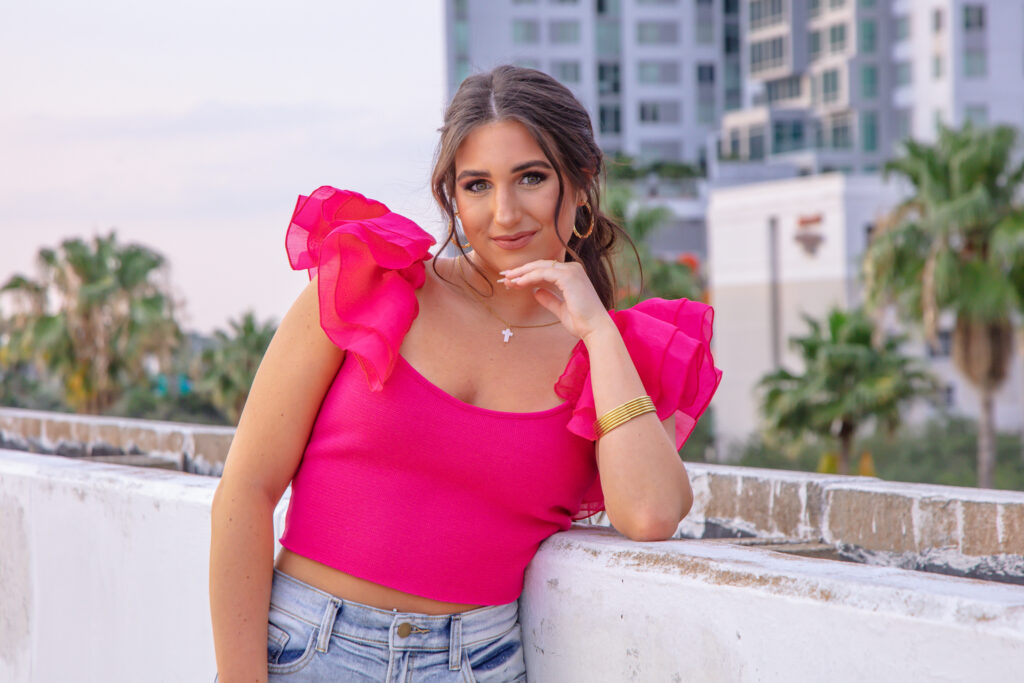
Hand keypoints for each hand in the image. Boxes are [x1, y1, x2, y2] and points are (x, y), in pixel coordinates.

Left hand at [498, 259, 614, 340]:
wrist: (595, 329)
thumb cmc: (581, 322)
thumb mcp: (561, 309)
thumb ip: (549, 299)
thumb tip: (536, 292)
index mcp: (572, 275)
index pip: (545, 269)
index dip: (527, 274)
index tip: (512, 281)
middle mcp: (573, 269)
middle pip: (540, 265)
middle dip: (521, 271)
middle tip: (505, 277)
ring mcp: (571, 271)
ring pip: (540, 267)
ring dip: (521, 273)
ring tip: (507, 280)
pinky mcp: (568, 277)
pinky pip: (542, 273)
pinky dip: (528, 277)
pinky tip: (517, 283)